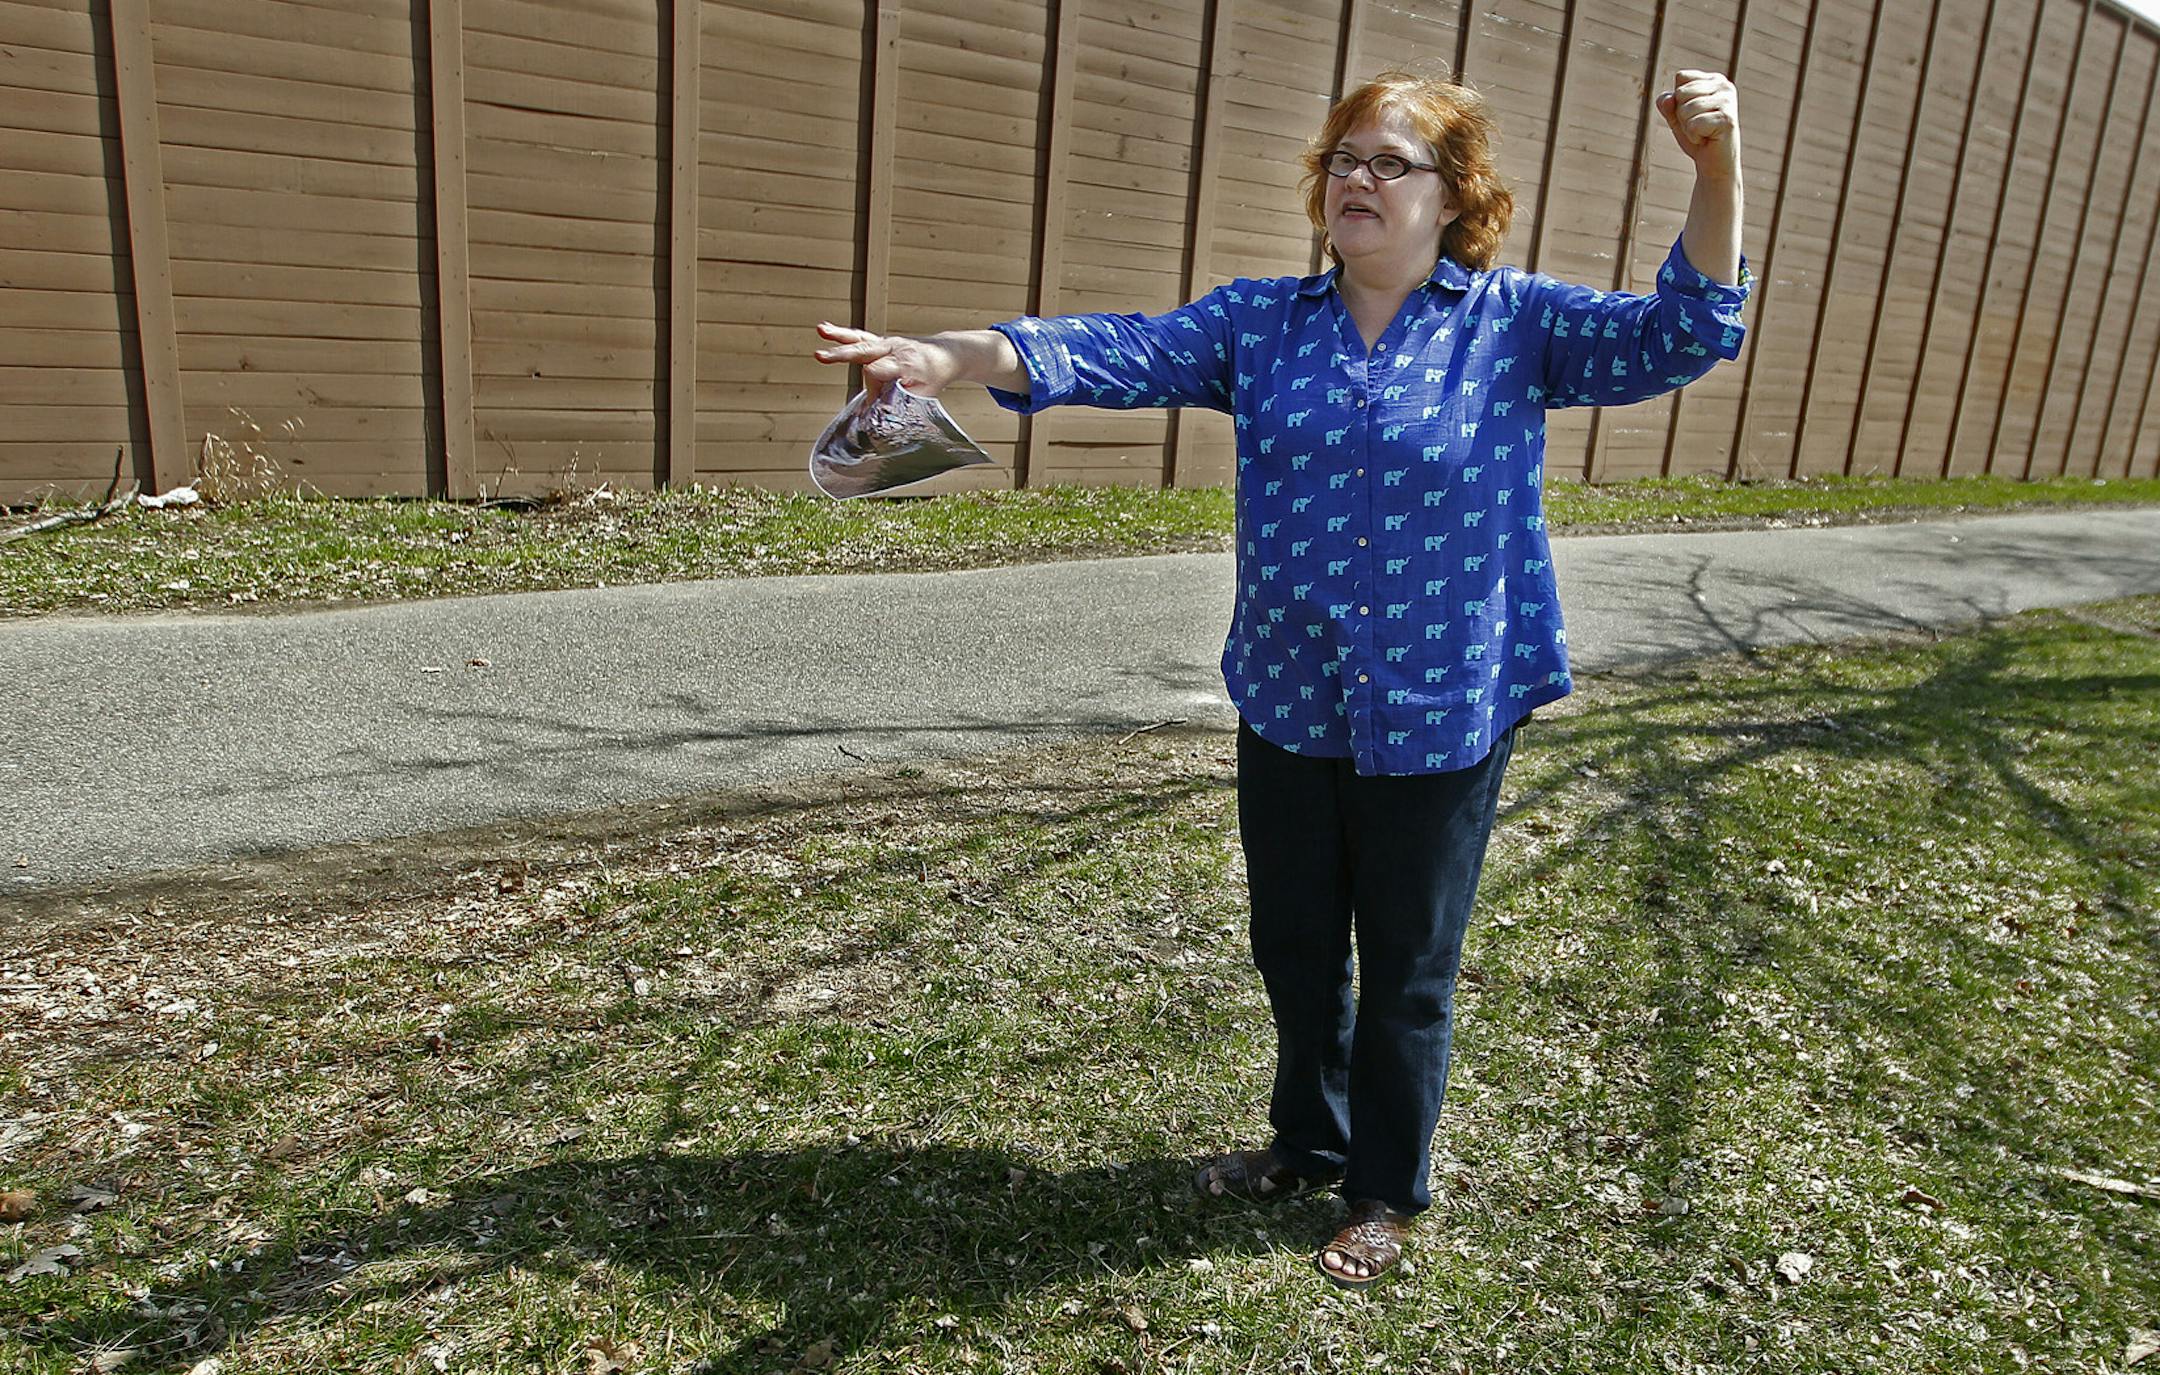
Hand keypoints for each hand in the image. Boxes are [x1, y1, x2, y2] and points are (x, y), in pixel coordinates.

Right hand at [813, 322, 961, 396]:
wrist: (944, 354)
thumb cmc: (933, 376)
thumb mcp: (922, 395)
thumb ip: (897, 403)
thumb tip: (872, 416)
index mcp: (905, 363)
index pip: (880, 370)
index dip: (873, 382)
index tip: (869, 392)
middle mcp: (894, 349)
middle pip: (865, 351)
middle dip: (843, 354)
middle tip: (822, 356)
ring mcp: (887, 344)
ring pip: (861, 340)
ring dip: (839, 337)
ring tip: (821, 330)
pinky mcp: (881, 342)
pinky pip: (860, 337)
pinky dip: (842, 334)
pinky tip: (824, 329)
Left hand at [1656, 70, 1740, 181]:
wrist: (1714, 163)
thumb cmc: (1696, 136)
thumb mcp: (1676, 116)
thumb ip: (1667, 104)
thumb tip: (1668, 99)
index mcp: (1714, 79)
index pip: (1681, 77)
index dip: (1678, 99)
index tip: (1693, 113)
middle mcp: (1724, 86)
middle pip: (1681, 93)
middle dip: (1681, 114)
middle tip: (1698, 125)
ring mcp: (1728, 101)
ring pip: (1685, 109)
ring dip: (1687, 127)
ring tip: (1702, 132)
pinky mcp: (1727, 119)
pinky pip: (1693, 125)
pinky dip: (1694, 137)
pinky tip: (1707, 139)